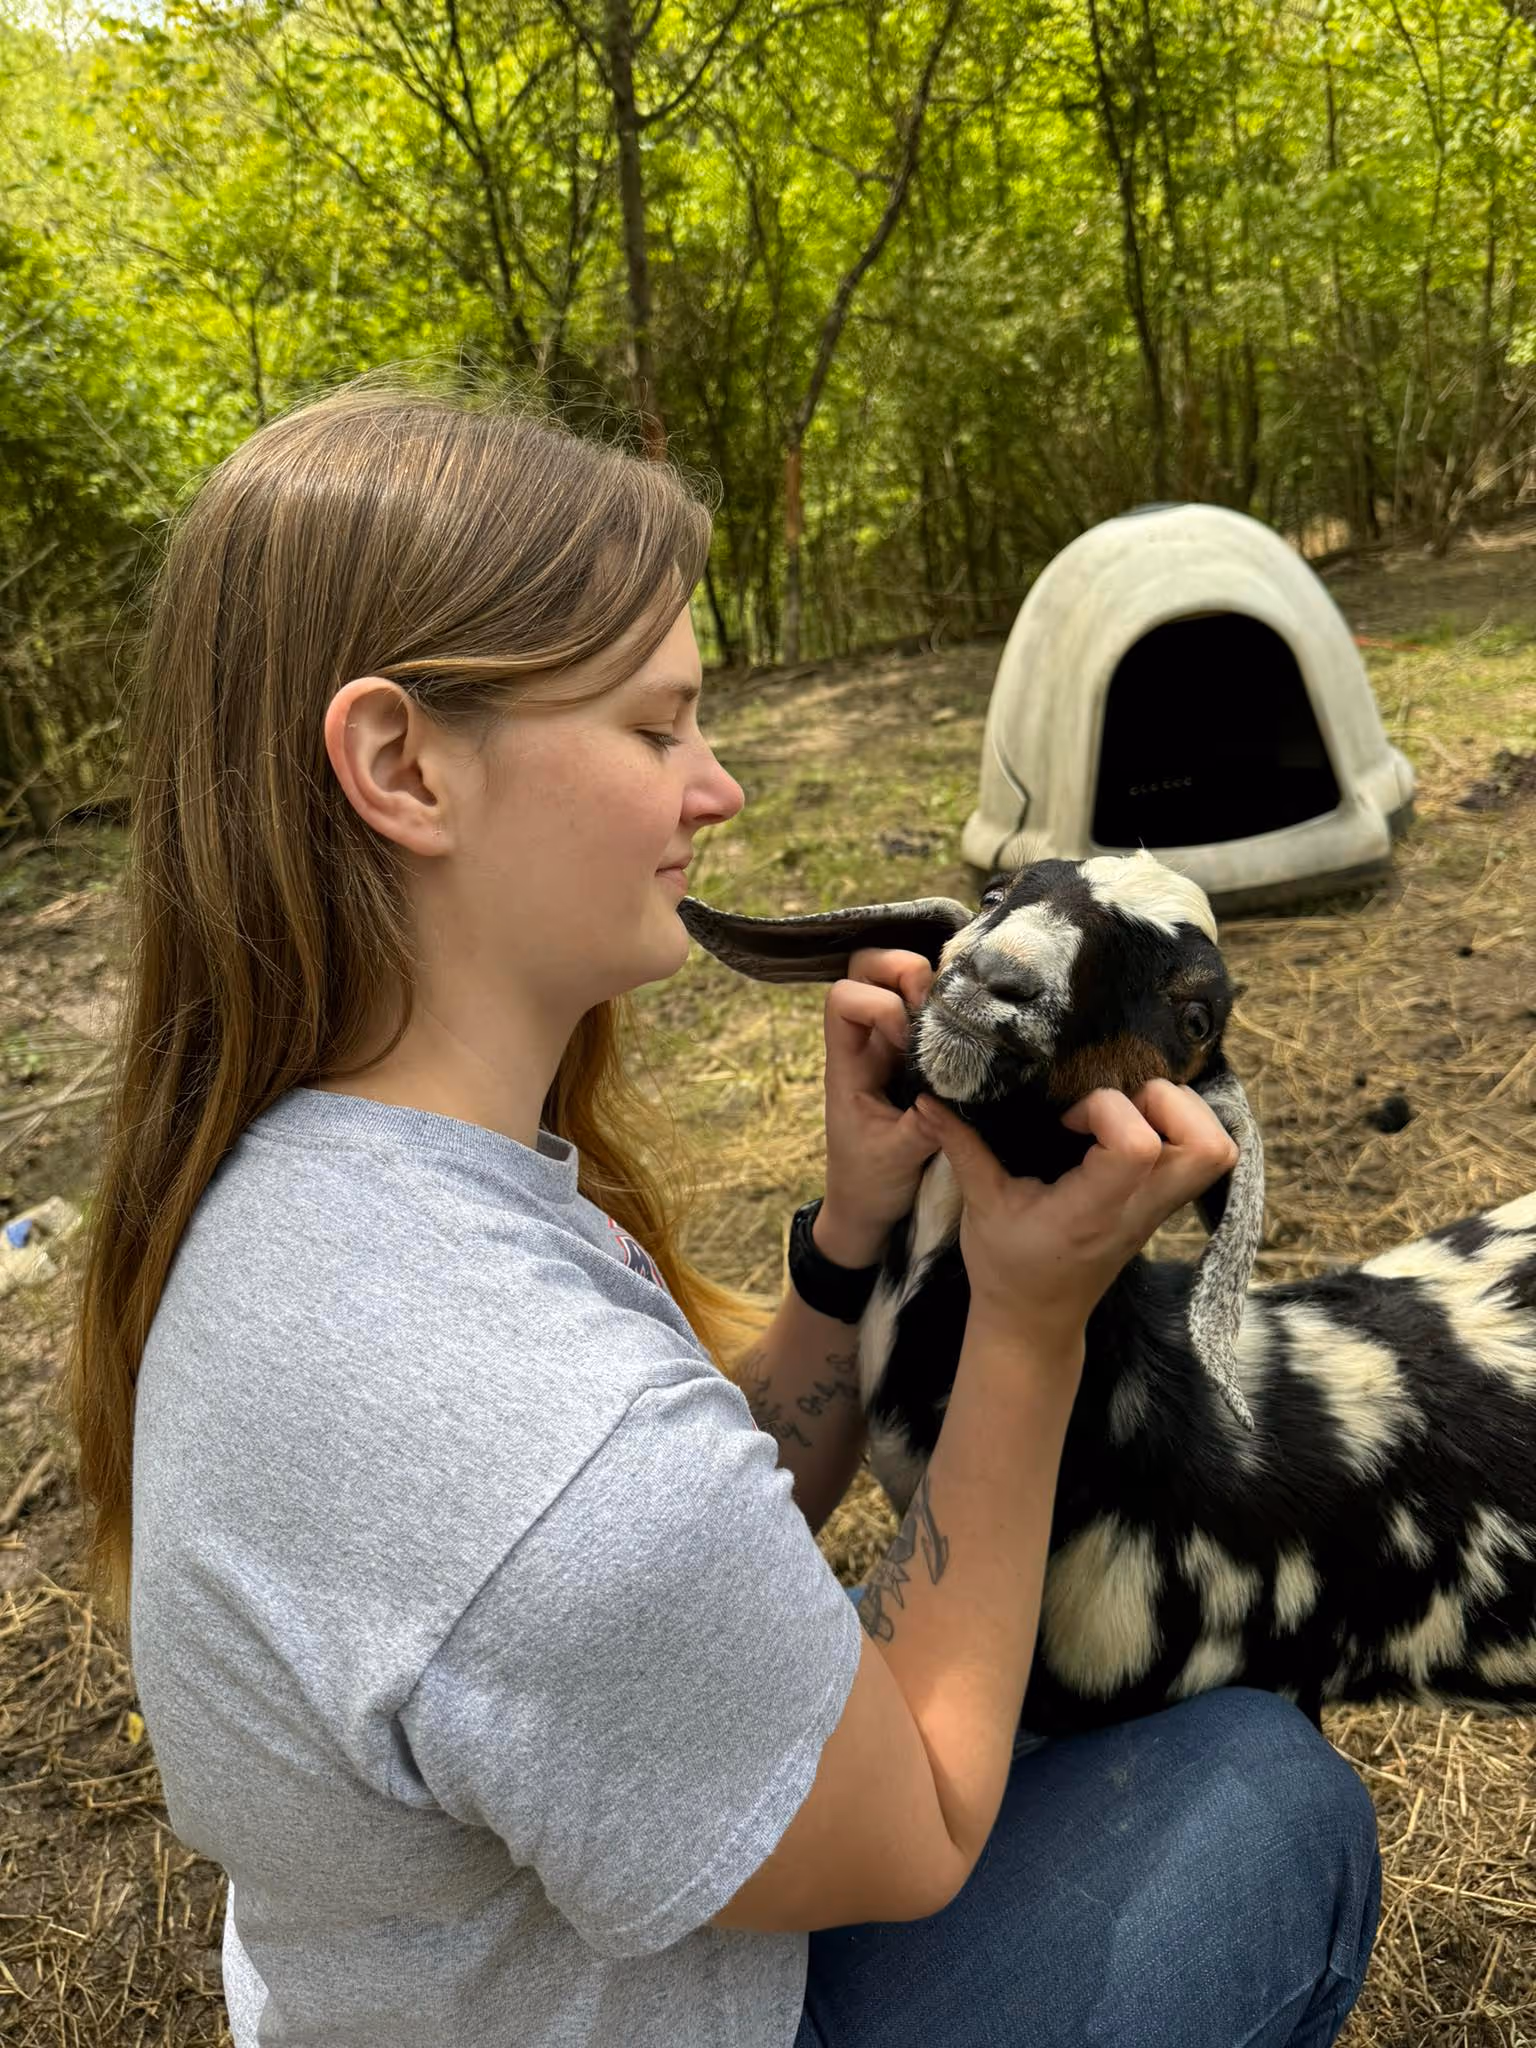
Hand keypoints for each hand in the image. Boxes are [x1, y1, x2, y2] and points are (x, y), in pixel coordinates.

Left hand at [819, 947, 942, 1262]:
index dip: (878, 1005)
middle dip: (902, 968)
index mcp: (846, 1064)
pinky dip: (946, 1002)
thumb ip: (925, 1126)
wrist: (866, 1208)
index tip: (904, 1041)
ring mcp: (888, 1043)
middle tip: (935, 1003)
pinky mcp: (914, 1053)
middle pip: (864, 967)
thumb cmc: (870, 1182)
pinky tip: (966, 1027)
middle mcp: (864, 1043)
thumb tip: (952, 1091)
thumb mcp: (898, 1159)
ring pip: (895, 976)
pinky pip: (925, 1006)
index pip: (842, 999)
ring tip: (954, 1016)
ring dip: (928, 982)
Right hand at [913, 1080, 1238, 1347]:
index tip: (1070, 1117)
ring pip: (1218, 1149)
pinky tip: (1135, 1122)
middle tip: (1118, 1101)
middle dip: (1166, 1102)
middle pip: (1206, 1146)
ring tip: (1128, 1109)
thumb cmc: (1007, 1267)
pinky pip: (1206, 1157)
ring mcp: (1159, 1209)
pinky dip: (1185, 1126)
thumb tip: (928, 1098)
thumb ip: (962, 1147)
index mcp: (1093, 1211)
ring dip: (1182, 1112)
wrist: (1035, 1321)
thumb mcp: (981, 1206)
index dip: (1109, 1111)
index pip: (1139, 1148)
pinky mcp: (1163, 1204)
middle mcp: (1139, 1209)